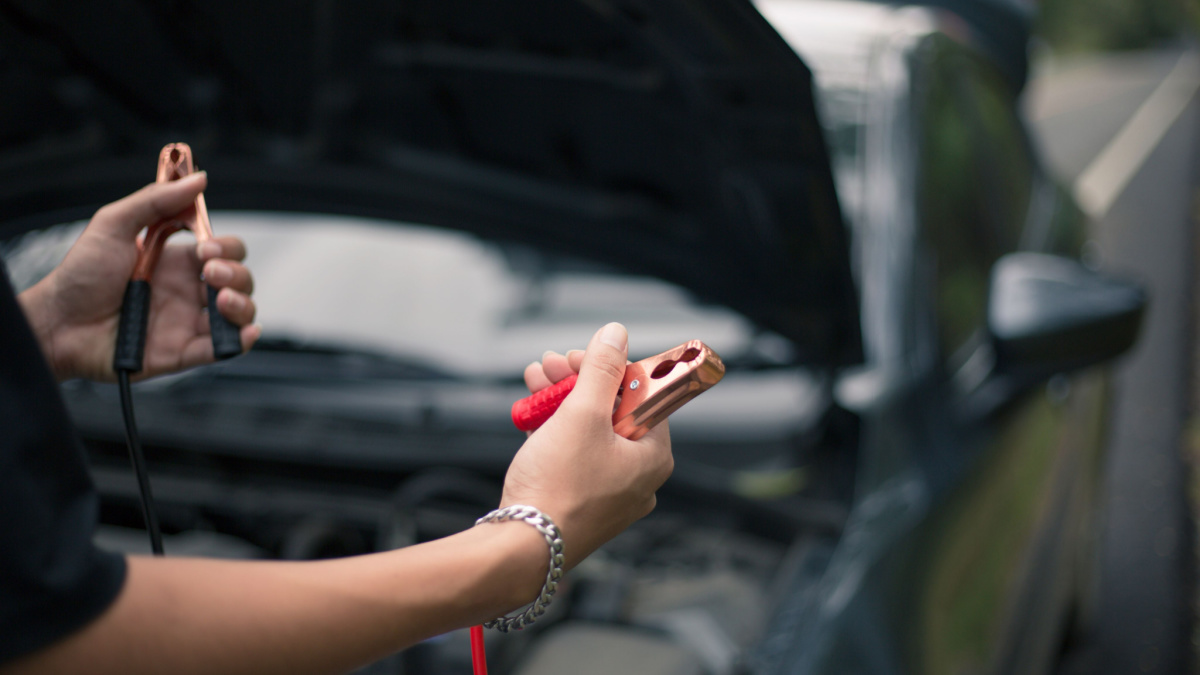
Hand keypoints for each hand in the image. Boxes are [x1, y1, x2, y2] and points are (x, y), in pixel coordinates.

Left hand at [18, 172, 259, 381]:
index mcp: (177, 261)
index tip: (205, 245)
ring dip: (242, 303)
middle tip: (209, 271)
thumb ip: (155, 200)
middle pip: (238, 279)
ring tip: (221, 299)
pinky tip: (243, 331)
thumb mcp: (113, 225)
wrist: (58, 324)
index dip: (225, 246)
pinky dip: (241, 341)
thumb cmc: (79, 276)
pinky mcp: (183, 351)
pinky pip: (223, 350)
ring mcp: (188, 322)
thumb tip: (197, 178)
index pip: (223, 250)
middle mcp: (188, 291)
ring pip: (239, 313)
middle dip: (235, 273)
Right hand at [501, 323, 673, 566]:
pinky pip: (573, 456)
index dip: (612, 370)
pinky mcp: (580, 503)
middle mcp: (638, 478)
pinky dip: (554, 431)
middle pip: (613, 412)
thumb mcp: (582, 414)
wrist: (522, 547)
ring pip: (589, 432)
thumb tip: (616, 334)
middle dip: (578, 382)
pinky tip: (531, 409)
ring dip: (561, 401)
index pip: (644, 397)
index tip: (586, 355)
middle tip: (554, 363)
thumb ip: (602, 369)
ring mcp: (609, 494)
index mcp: (653, 457)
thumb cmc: (558, 487)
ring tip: (536, 378)